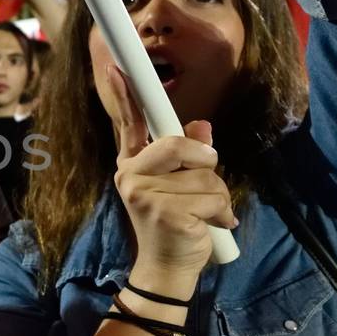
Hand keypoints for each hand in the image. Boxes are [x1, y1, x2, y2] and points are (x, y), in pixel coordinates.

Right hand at [105, 66, 237, 284]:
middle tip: (206, 180)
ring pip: (204, 175)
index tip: (114, 67)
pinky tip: (210, 226)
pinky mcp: (163, 213)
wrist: (168, 268)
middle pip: (177, 145)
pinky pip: (212, 197)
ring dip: (218, 196)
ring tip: (206, 214)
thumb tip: (202, 128)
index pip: (129, 124)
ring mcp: (143, 195)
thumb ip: (191, 154)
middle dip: (205, 161)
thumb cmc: (177, 223)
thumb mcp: (184, 184)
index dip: (124, 95)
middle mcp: (131, 175)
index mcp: (133, 163)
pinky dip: (222, 213)